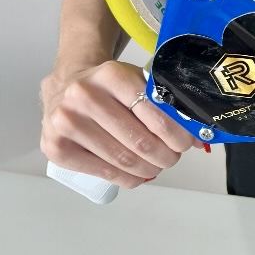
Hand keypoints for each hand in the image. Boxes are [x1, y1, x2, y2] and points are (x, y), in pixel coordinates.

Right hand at [40, 61, 198, 187]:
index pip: (156, 114)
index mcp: (111, 75)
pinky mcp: (56, 147)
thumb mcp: (135, 82)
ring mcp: (66, 122)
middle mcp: (84, 96)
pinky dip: (129, 178)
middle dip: (166, 155)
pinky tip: (137, 174)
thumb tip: (198, 135)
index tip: (185, 143)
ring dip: (150, 169)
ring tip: (156, 165)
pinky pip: (105, 172)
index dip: (177, 135)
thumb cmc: (108, 89)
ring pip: (124, 160)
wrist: (64, 88)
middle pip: (141, 142)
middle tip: (172, 157)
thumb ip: (163, 102)